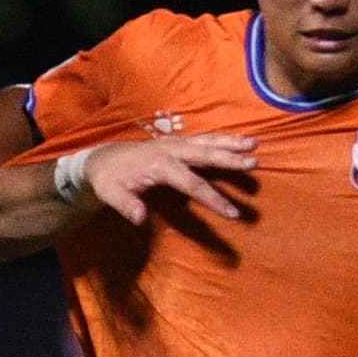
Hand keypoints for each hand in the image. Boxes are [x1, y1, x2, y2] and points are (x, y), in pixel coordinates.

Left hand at [69, 134, 258, 225]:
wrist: (103, 158)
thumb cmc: (109, 179)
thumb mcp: (110, 194)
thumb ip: (125, 205)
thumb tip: (140, 218)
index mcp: (158, 164)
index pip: (191, 183)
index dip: (213, 198)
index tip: (232, 212)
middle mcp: (170, 150)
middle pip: (205, 154)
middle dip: (230, 159)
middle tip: (253, 163)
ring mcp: (175, 143)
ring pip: (207, 141)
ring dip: (231, 143)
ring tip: (254, 145)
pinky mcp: (177, 142)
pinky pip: (203, 138)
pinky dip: (222, 138)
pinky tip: (240, 140)